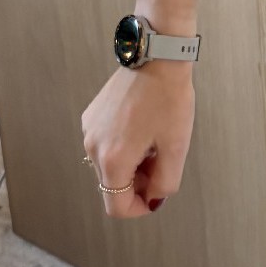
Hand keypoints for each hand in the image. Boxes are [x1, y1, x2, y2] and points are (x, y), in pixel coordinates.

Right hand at [81, 62, 194, 219]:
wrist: (156, 58)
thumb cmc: (169, 99)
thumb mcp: (176, 148)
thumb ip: (165, 183)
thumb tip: (153, 198)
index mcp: (113, 160)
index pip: (116, 206)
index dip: (139, 209)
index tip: (156, 197)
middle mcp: (93, 147)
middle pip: (112, 187)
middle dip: (137, 185)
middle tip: (162, 164)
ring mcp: (89, 131)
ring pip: (108, 167)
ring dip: (130, 166)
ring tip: (154, 144)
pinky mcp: (91, 117)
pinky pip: (104, 146)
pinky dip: (122, 148)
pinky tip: (142, 130)